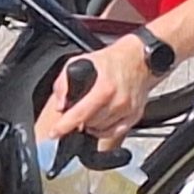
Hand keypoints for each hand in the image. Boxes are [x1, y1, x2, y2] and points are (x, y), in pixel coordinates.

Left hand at [35, 36, 153, 149]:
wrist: (138, 60)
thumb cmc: (111, 61)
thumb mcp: (79, 62)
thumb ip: (64, 83)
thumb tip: (61, 105)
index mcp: (104, 88)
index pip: (80, 114)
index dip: (64, 126)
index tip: (55, 133)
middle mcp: (118, 101)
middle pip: (89, 123)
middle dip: (78, 119)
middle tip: (77, 108)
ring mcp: (128, 110)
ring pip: (101, 129)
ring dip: (91, 124)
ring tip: (90, 110)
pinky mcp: (135, 116)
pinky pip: (114, 132)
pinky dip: (104, 130)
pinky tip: (99, 120)